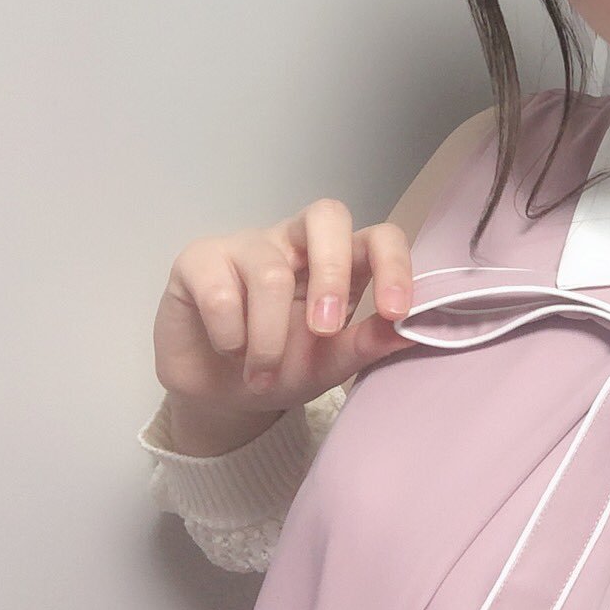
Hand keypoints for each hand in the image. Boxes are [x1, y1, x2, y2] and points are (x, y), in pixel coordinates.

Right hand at [152, 198, 415, 452]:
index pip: (378, 236)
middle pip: (327, 215)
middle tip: (324, 331)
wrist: (219, 394)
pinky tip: (230, 350)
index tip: (395, 312)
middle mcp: (298, 241)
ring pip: (270, 271)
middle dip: (331, 273)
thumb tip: (409, 330)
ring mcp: (249, 245)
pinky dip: (230, 334)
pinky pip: (220, 290)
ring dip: (269, 336)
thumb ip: (366, 344)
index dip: (393, 265)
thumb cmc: (284, 368)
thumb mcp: (330, 364)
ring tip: (262, 373)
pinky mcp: (199, 259)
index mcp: (342, 260)